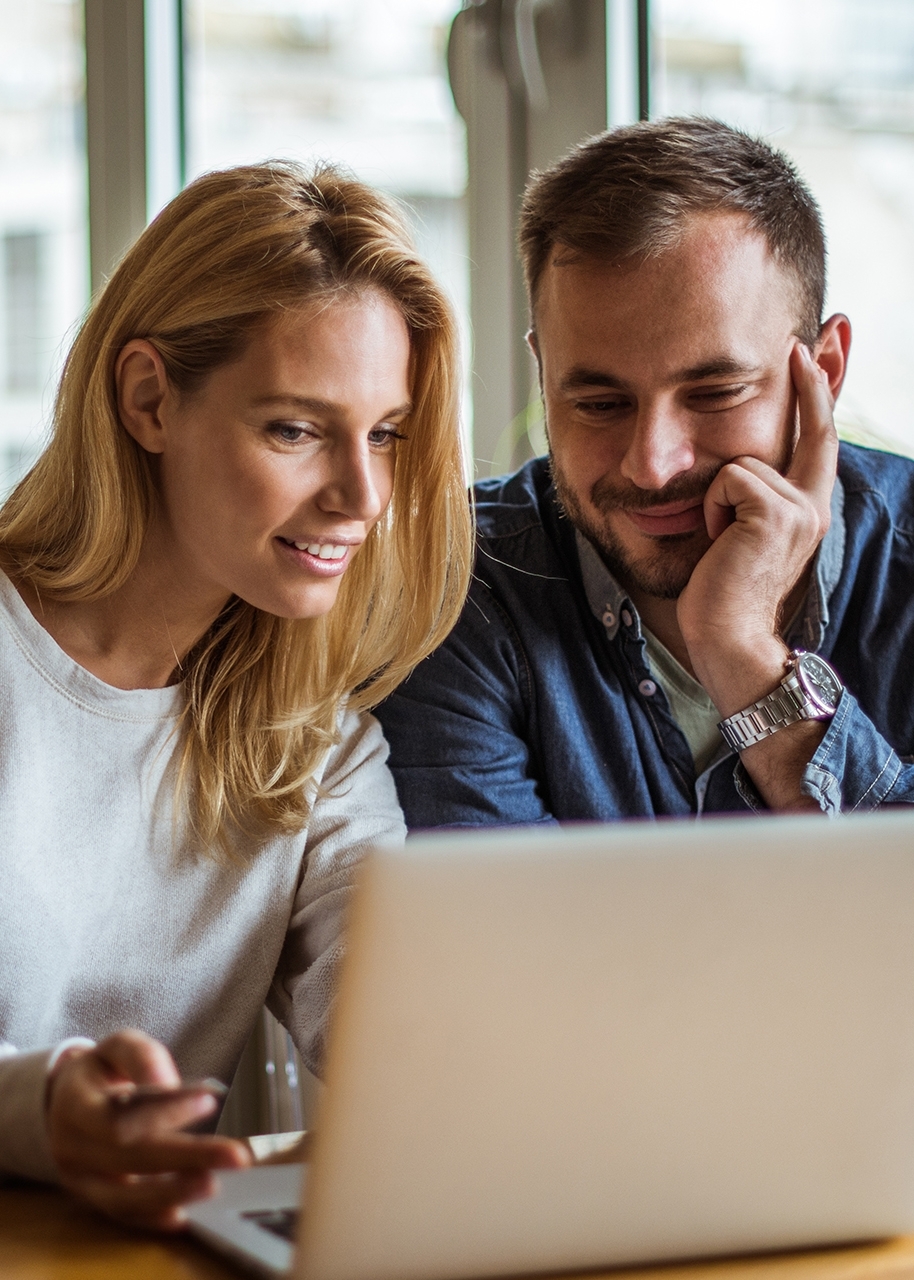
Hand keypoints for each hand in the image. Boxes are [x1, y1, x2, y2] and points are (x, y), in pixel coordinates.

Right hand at [46, 1030, 250, 1230]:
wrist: (65, 1101)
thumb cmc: (100, 1072)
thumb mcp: (116, 1048)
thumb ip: (141, 1057)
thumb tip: (167, 1085)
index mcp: (75, 1106)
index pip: (118, 1117)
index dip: (163, 1112)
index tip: (209, 1100)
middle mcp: (72, 1148)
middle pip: (130, 1160)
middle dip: (185, 1157)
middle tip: (235, 1156)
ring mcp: (81, 1180)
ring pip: (124, 1198)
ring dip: (172, 1193)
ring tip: (213, 1184)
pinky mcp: (94, 1199)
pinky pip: (124, 1215)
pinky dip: (154, 1217)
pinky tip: (185, 1214)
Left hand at [677, 342, 837, 715]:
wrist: (728, 639)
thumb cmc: (720, 596)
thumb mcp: (736, 537)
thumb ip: (746, 500)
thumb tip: (734, 468)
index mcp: (806, 511)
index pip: (819, 442)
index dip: (819, 395)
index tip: (813, 352)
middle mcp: (813, 505)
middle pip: (813, 428)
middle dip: (811, 381)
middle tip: (798, 341)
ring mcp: (799, 507)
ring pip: (741, 462)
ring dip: (716, 498)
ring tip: (720, 540)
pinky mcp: (776, 510)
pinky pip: (728, 477)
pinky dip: (712, 507)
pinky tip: (718, 541)